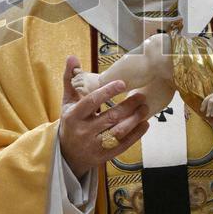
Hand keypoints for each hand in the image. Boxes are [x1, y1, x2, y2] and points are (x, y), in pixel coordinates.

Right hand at [59, 56, 149, 176]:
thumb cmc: (70, 122)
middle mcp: (83, 132)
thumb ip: (71, 79)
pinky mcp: (104, 156)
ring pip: (118, 132)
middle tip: (141, 96)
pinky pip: (123, 145)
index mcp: (73, 116)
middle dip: (128, 106)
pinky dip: (136, 135)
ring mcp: (94, 146)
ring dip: (134, 120)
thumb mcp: (67, 101)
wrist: (67, 154)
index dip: (107, 92)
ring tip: (145, 108)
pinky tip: (145, 124)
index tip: (123, 83)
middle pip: (110, 118)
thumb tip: (72, 57)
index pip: (91, 102)